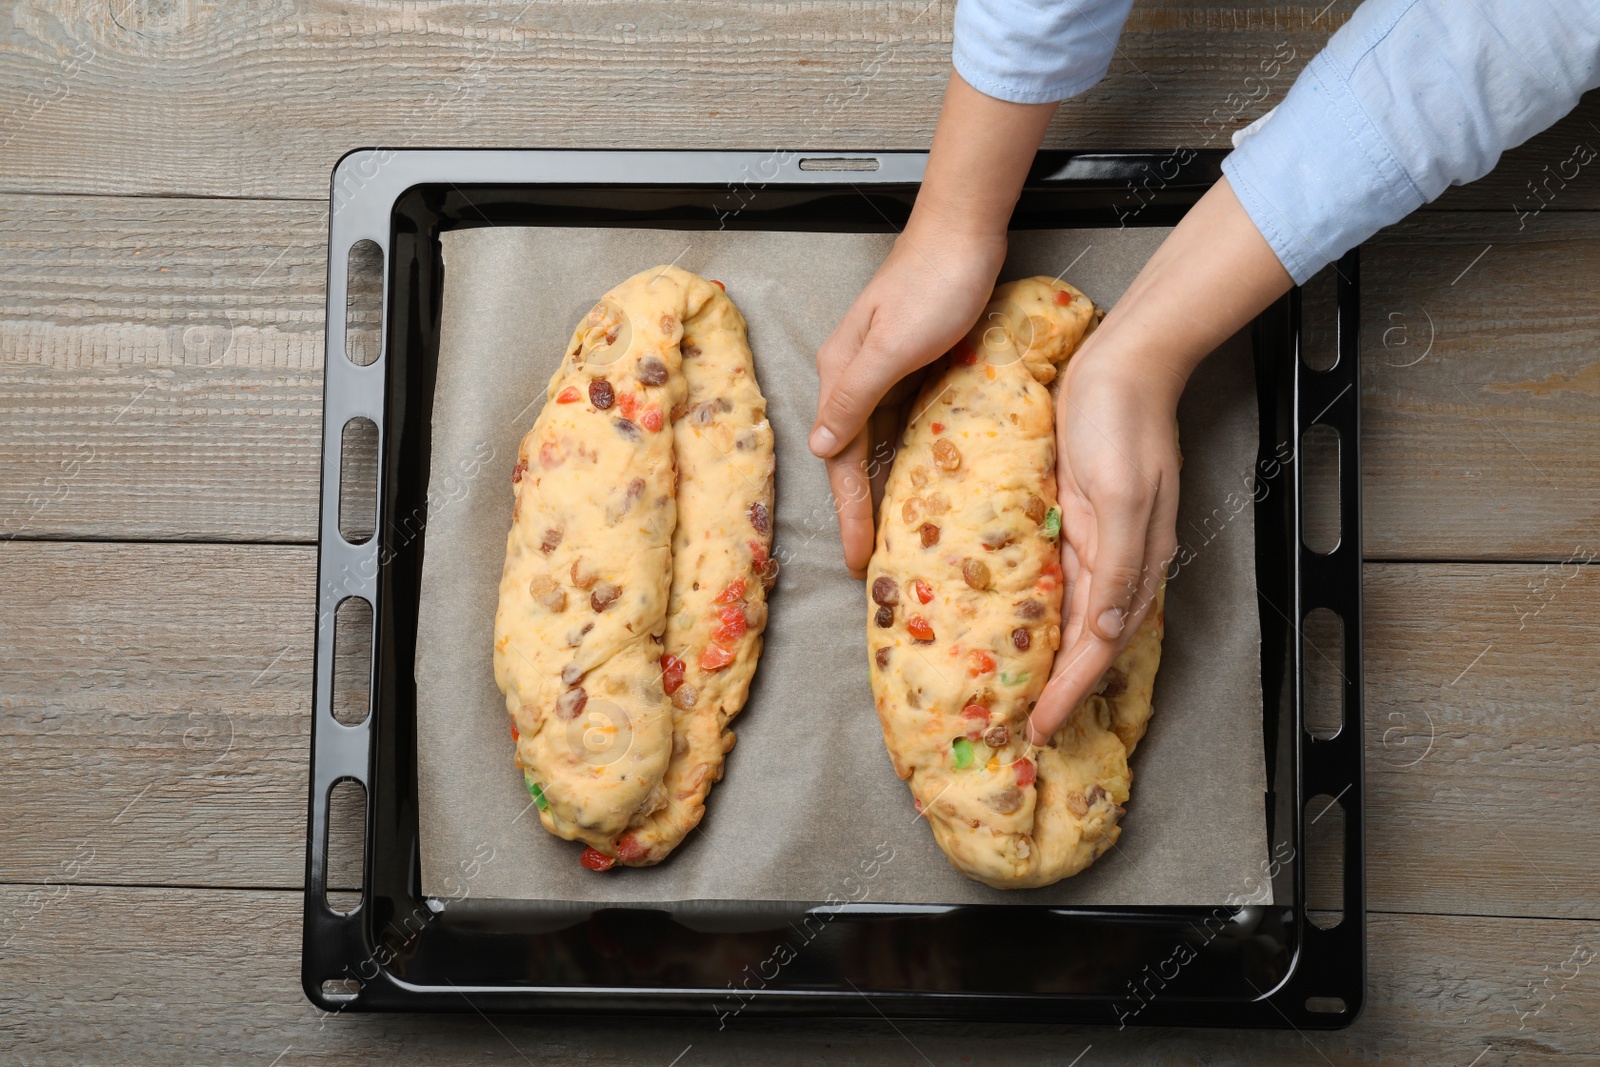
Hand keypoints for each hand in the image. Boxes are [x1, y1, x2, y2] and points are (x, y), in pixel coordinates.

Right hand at [809, 71, 1059, 577]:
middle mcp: (856, 376)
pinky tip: (923, 477)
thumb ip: (853, 396)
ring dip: (882, 488)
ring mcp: (885, 369)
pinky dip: (907, 458)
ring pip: (878, 443)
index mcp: (842, 375)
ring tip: (895, 532)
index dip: (849, 513)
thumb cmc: (933, 282)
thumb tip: (818, 447)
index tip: (858, 559)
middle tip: (874, 559)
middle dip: (860, 510)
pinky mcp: (916, 362)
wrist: (965, 228)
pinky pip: (905, 424)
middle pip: (854, 457)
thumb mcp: (890, 346)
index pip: (839, 461)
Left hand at [1027, 340, 1180, 743]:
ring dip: (1048, 656)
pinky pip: (1054, 579)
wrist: (1121, 363)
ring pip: (1069, 617)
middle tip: (1023, 725)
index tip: (1040, 728)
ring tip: (1018, 691)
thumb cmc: (1122, 425)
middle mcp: (1115, 562)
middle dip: (1059, 687)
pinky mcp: (1071, 517)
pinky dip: (1039, 611)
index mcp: (1135, 565)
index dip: (1069, 692)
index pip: (1097, 649)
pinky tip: (1017, 625)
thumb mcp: (1123, 497)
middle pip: (1085, 643)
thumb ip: (1118, 568)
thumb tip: (1106, 635)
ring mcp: (1094, 540)